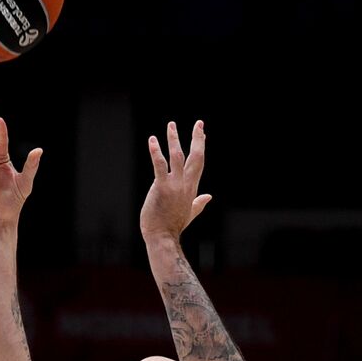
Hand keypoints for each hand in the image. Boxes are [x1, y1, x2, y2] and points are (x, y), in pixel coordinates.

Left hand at [140, 121, 211, 243]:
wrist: (163, 237)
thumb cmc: (173, 226)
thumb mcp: (190, 212)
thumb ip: (199, 202)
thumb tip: (209, 196)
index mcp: (191, 187)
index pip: (198, 162)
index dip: (200, 146)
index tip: (202, 132)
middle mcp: (185, 184)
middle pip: (195, 156)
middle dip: (197, 138)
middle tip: (199, 123)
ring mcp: (174, 185)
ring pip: (177, 157)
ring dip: (174, 139)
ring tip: (171, 125)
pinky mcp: (161, 187)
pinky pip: (160, 166)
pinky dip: (156, 152)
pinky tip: (153, 140)